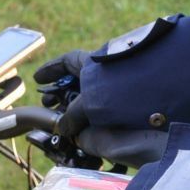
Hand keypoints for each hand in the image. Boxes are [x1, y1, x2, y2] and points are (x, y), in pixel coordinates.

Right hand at [35, 49, 166, 167]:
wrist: (151, 108)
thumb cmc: (121, 95)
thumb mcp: (89, 101)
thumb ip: (72, 114)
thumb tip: (63, 127)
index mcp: (95, 64)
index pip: (69, 61)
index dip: (52, 68)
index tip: (38, 78)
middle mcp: (102, 77)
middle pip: (74, 81)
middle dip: (58, 92)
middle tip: (47, 103)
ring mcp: (108, 95)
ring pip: (82, 99)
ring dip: (68, 108)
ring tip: (59, 119)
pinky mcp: (114, 111)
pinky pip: (91, 114)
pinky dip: (80, 120)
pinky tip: (73, 129)